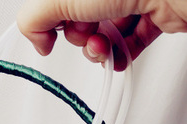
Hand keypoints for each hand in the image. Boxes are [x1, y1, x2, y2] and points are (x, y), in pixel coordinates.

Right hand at [17, 0, 186, 69]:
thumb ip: (35, 18)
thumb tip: (35, 39)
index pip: (55, 4)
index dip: (49, 23)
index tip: (48, 38)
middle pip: (78, 19)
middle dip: (79, 35)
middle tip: (87, 29)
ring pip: (104, 33)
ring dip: (100, 48)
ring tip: (105, 44)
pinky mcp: (151, 12)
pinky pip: (128, 41)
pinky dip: (121, 54)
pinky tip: (118, 55)